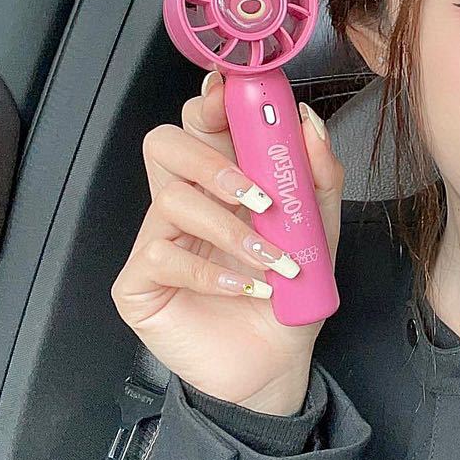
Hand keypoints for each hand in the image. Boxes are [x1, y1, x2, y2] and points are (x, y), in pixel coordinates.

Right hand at [110, 69, 344, 410]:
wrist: (277, 363)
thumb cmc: (290, 294)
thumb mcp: (319, 232)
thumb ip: (318, 176)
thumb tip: (308, 121)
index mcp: (220, 181)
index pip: (200, 123)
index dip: (210, 102)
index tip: (234, 96)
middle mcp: (182, 202)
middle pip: (164, 143)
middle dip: (211, 159)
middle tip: (257, 193)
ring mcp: (155, 240)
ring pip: (170, 200)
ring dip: (230, 230)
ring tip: (272, 262)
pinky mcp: (140, 283)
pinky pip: (160, 255)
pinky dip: (209, 272)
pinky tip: (244, 289)